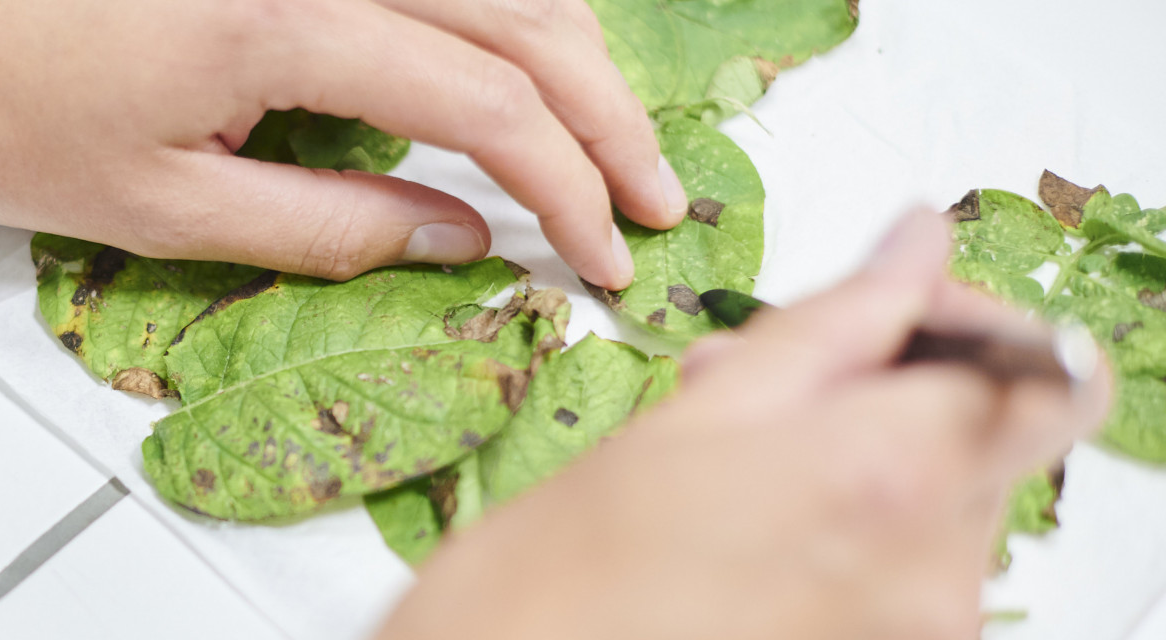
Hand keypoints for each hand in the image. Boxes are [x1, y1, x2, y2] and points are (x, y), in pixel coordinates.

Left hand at [0, 0, 688, 287]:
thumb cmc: (5, 110)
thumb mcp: (162, 207)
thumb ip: (330, 223)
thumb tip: (459, 238)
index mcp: (283, 18)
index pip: (486, 100)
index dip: (568, 183)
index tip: (603, 253)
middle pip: (524, 12)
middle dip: (607, 113)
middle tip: (647, 198)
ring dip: (571, 48)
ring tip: (604, 137)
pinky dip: (500, 10)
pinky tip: (519, 57)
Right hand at [375, 210, 1112, 639]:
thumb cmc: (559, 578)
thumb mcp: (691, 414)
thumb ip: (832, 322)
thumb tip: (912, 246)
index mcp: (886, 477)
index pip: (1039, 371)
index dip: (970, 323)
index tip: (896, 307)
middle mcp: (930, 572)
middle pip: (998, 436)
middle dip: (906, 384)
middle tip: (781, 371)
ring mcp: (916, 633)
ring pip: (953, 502)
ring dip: (873, 453)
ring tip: (741, 453)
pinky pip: (914, 571)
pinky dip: (858, 523)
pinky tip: (756, 516)